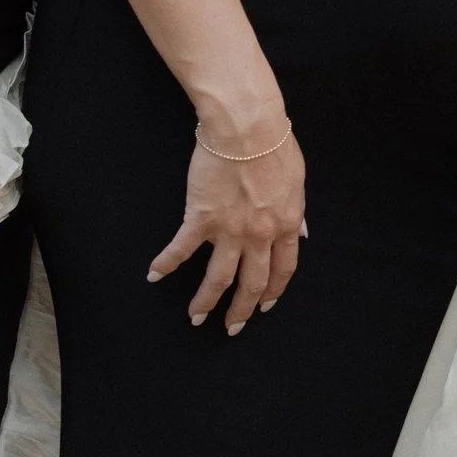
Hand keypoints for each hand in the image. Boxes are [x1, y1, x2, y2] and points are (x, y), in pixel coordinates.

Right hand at [150, 114, 306, 334]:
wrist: (247, 129)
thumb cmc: (274, 146)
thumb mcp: (297, 182)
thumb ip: (295, 213)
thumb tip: (301, 233)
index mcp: (284, 226)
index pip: (282, 270)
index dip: (274, 291)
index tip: (265, 306)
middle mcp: (259, 236)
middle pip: (251, 283)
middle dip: (241, 310)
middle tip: (231, 328)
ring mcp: (229, 230)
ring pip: (218, 278)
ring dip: (206, 301)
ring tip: (196, 317)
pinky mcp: (201, 218)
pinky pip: (182, 248)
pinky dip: (166, 263)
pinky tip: (154, 275)